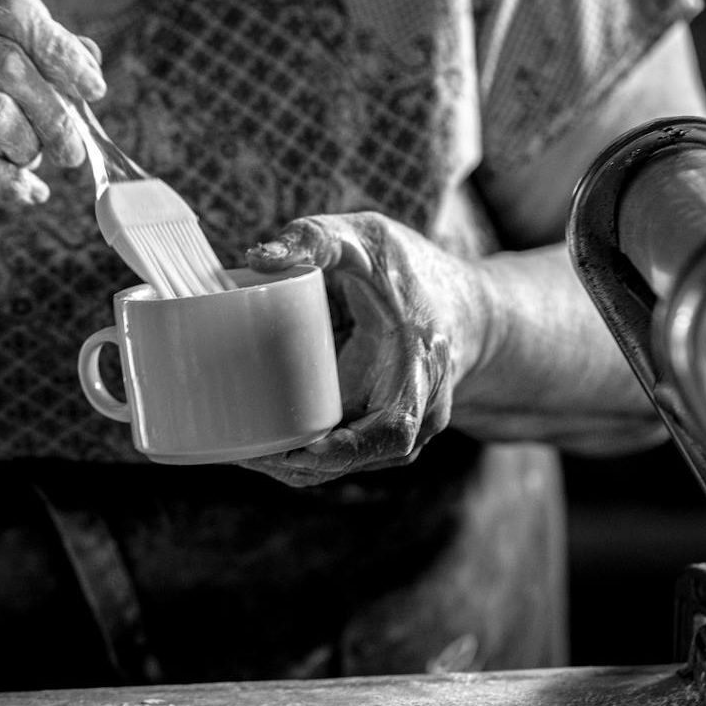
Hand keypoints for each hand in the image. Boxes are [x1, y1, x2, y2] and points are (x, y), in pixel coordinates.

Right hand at [0, 0, 104, 223]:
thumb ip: (22, 54)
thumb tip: (88, 60)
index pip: (10, 6)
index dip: (60, 48)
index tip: (93, 87)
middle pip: (6, 61)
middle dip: (53, 112)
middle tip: (71, 148)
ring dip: (27, 147)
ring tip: (31, 161)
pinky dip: (9, 182)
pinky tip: (27, 192)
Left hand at [237, 212, 487, 486]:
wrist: (468, 310)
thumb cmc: (416, 271)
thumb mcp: (370, 239)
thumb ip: (318, 239)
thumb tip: (258, 256)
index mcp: (421, 369)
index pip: (394, 429)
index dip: (349, 448)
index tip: (301, 449)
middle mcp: (418, 413)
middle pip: (358, 458)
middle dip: (299, 464)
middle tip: (240, 451)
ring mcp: (400, 431)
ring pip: (345, 465)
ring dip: (293, 466)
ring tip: (237, 451)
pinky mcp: (376, 432)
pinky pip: (340, 456)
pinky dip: (301, 458)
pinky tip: (256, 448)